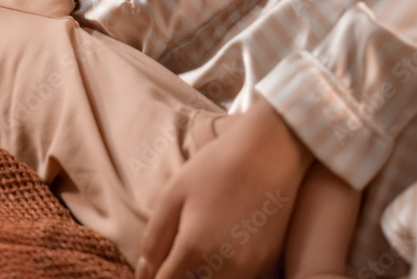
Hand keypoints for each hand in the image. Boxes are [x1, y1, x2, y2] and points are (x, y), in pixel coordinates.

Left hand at [135, 98, 313, 278]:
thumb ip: (154, 239)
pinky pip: (239, 278)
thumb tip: (145, 272)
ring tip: (200, 245)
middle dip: (178, 275)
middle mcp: (226, 268)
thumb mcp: (173, 194)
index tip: (154, 267)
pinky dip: (225, 272)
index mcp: (196, 250)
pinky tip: (223, 245)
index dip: (154, 278)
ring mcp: (251, 268)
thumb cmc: (217, 166)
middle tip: (174, 254)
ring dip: (201, 275)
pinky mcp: (269, 263)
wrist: (271, 151)